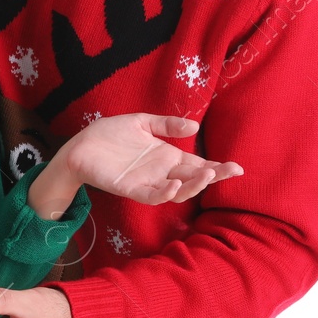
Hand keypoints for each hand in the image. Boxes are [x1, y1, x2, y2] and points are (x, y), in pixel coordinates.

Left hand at [54, 113, 240, 204]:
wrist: (80, 145)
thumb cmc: (110, 134)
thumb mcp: (142, 122)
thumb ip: (166, 124)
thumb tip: (194, 126)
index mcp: (167, 156)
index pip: (197, 163)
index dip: (217, 167)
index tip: (237, 167)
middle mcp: (161, 172)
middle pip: (193, 178)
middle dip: (214, 175)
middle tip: (232, 170)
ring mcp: (148, 182)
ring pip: (177, 191)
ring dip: (193, 185)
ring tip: (208, 174)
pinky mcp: (131, 189)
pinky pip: (152, 196)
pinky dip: (165, 193)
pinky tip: (176, 184)